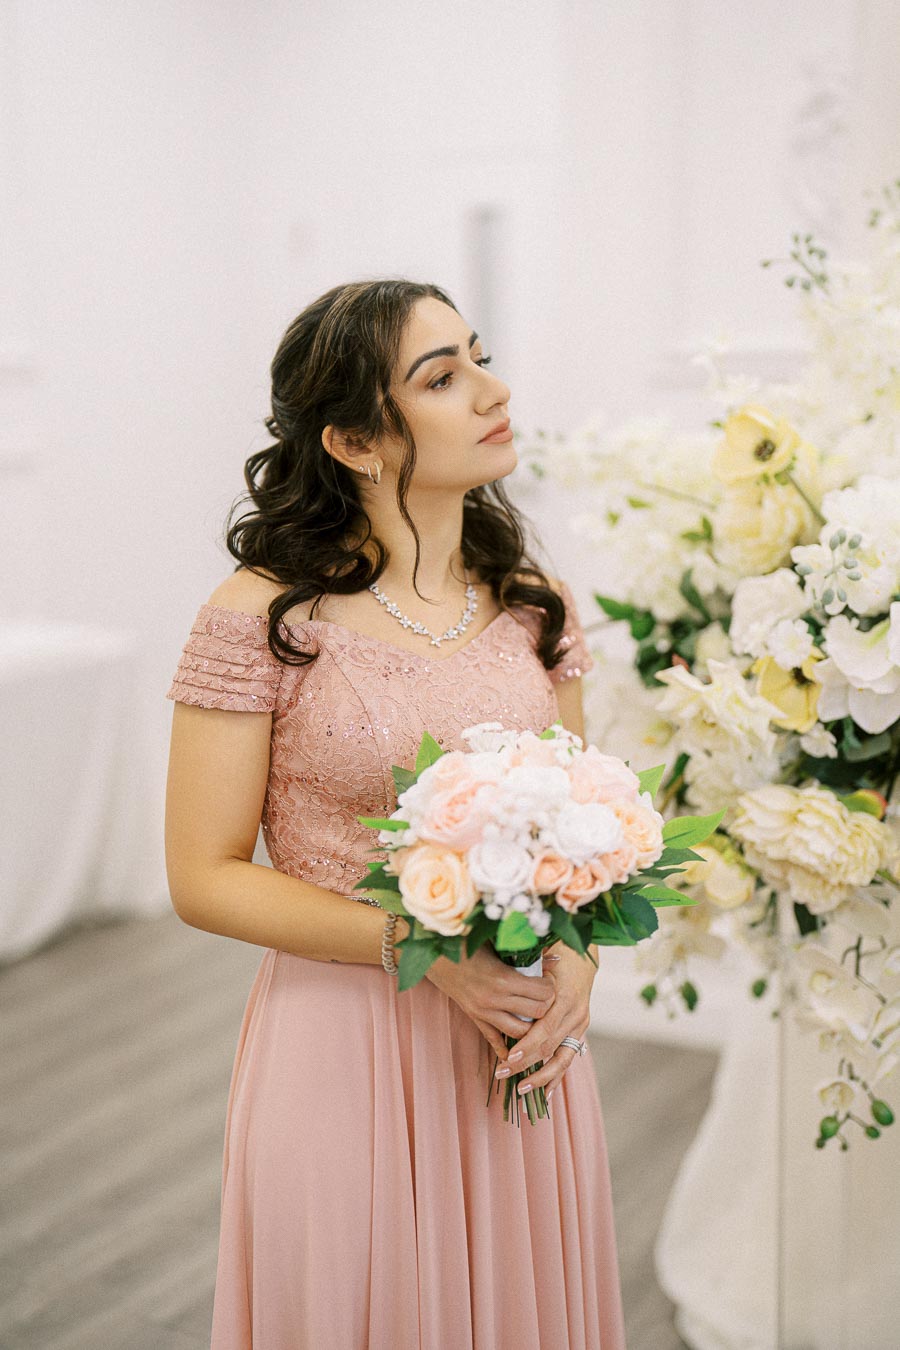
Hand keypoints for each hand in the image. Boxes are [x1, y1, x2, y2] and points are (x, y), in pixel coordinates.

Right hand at [424, 942, 556, 1061]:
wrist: (435, 955)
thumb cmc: (469, 943)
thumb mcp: (499, 945)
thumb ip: (529, 954)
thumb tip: (558, 959)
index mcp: (503, 978)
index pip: (542, 992)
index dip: (551, 986)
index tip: (549, 978)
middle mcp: (495, 999)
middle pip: (537, 1013)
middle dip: (547, 1005)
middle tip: (546, 995)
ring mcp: (484, 1012)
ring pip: (519, 1032)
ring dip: (531, 1025)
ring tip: (535, 1014)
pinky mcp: (475, 1018)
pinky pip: (493, 1039)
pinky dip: (505, 1048)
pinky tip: (513, 1053)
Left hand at [494, 944, 596, 1099]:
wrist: (583, 954)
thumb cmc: (554, 955)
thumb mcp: (540, 960)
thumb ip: (525, 977)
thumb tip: (501, 984)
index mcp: (565, 996)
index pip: (545, 1028)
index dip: (527, 1045)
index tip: (508, 1057)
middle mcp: (575, 1012)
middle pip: (550, 1046)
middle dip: (526, 1064)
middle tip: (502, 1073)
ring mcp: (580, 1023)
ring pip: (562, 1058)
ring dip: (541, 1077)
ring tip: (521, 1090)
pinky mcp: (580, 1030)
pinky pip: (569, 1058)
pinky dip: (557, 1076)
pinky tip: (546, 1095)